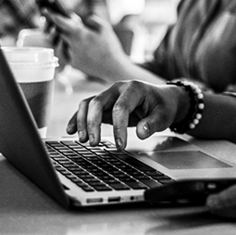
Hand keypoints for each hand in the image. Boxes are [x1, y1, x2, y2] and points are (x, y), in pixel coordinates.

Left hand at [47, 12, 128, 80]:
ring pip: (63, 43)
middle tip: (67, 25)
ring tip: (82, 40)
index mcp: (79, 33)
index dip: (51, 15)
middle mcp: (72, 44)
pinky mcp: (73, 64)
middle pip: (59, 32)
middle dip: (60, 27)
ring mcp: (71, 55)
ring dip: (68, 39)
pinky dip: (72, 49)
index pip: (60, 22)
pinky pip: (68, 53)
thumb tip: (83, 19)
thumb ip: (92, 20)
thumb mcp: (104, 28)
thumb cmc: (110, 47)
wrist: (113, 67)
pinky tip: (84, 50)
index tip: (44, 9)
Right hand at [65, 80, 187, 149]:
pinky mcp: (103, 103)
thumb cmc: (163, 106)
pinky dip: (77, 118)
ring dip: (82, 121)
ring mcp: (108, 95)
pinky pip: (86, 108)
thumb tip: (141, 133)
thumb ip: (153, 124)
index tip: (120, 145)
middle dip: (93, 123)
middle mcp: (117, 89)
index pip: (121, 108)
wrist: (161, 98)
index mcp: (134, 89)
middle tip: (94, 143)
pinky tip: (71, 131)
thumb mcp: (164, 115)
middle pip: (98, 102)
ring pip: (88, 104)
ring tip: (83, 140)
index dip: (118, 128)